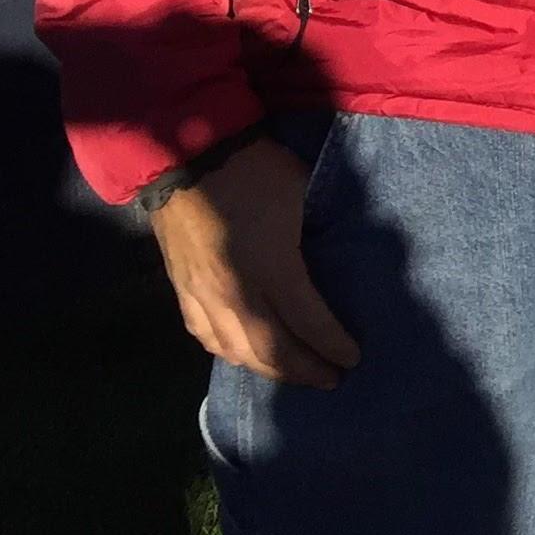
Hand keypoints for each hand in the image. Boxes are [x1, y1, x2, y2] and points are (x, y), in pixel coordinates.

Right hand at [148, 135, 360, 389]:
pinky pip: (205, 337)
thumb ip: (319, 236)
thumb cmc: (255, 171)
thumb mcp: (303, 195)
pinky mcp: (181, 291)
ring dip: (267, 369)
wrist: (186, 155)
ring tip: (295, 375)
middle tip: (332, 379)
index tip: (354, 358)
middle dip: (303, 369)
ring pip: (234, 351)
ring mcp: (202, 296)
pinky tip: (244, 358)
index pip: (307, 321)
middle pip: (270, 349)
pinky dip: (230, 354)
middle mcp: (233, 293)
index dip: (331, 345)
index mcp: (270, 267)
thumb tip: (342, 259)